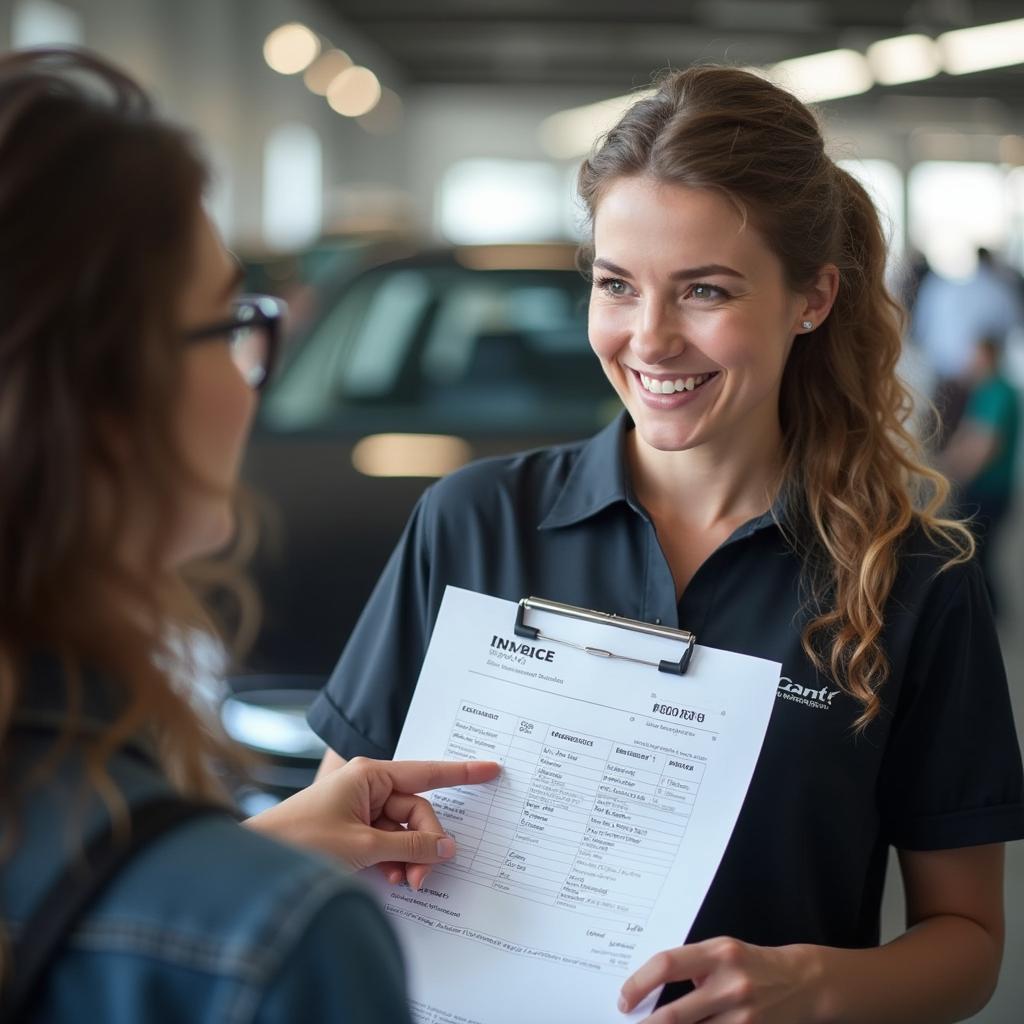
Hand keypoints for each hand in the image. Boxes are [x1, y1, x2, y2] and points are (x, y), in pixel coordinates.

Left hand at [246, 756, 499, 889]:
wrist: (255, 860)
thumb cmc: (300, 840)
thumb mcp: (363, 846)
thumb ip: (409, 847)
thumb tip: (446, 849)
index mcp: (370, 775)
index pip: (428, 772)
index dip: (463, 773)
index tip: (492, 768)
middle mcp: (367, 787)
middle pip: (417, 812)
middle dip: (425, 845)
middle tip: (421, 878)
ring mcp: (359, 810)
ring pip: (404, 832)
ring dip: (408, 859)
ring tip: (403, 884)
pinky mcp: (351, 831)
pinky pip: (387, 843)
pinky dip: (392, 862)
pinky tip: (388, 881)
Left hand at [618, 937, 823, 1022]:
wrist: (803, 982)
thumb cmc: (750, 963)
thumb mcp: (721, 951)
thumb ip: (690, 967)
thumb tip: (649, 992)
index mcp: (717, 953)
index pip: (667, 965)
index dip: (639, 984)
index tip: (624, 999)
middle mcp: (730, 984)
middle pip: (675, 1015)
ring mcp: (743, 1016)